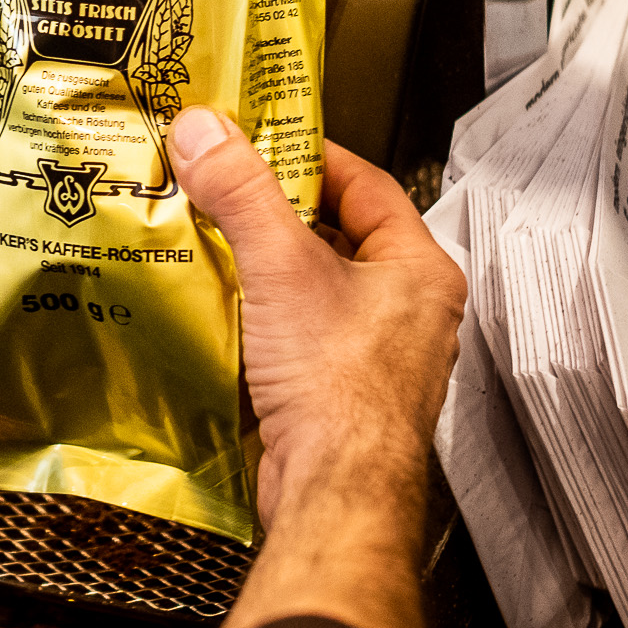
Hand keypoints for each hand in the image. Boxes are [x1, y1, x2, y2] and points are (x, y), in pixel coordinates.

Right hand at [167, 108, 465, 524]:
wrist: (334, 491)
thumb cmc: (341, 392)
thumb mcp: (282, 267)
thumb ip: (242, 193)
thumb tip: (208, 135)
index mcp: (420, 271)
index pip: (367, 186)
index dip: (311, 158)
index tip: (263, 142)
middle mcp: (408, 313)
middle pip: (336, 237)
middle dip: (278, 214)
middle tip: (228, 188)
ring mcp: (375, 357)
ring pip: (314, 289)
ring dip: (265, 268)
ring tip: (215, 241)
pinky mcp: (338, 395)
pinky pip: (297, 336)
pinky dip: (260, 317)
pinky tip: (221, 308)